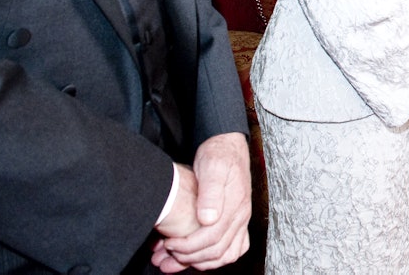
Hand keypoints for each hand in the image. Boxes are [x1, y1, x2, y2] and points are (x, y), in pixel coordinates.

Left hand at [153, 133, 250, 271]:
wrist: (228, 146)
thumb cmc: (218, 154)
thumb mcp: (212, 167)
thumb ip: (210, 192)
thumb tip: (208, 219)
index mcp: (235, 204)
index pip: (213, 238)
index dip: (188, 246)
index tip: (169, 243)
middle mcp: (241, 215)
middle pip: (218, 251)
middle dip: (190, 258)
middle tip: (167, 256)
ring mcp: (241, 219)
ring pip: (227, 254)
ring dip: (201, 263)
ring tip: (177, 261)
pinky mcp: (237, 220)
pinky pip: (233, 248)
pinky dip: (215, 258)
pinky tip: (198, 256)